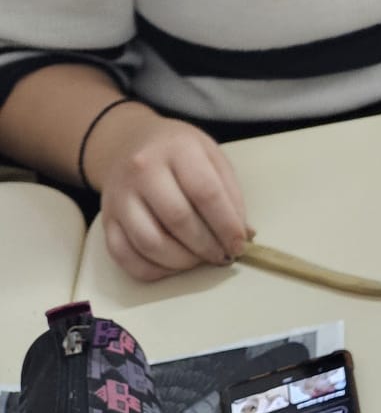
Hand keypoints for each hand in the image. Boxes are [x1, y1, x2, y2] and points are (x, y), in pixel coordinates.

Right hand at [88, 106, 250, 281]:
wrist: (129, 143)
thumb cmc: (179, 151)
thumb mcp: (211, 155)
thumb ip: (229, 193)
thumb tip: (243, 235)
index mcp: (178, 149)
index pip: (206, 193)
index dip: (226, 224)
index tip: (239, 244)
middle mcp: (143, 171)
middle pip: (178, 219)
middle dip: (206, 246)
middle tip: (222, 256)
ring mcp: (120, 197)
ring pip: (150, 243)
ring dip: (181, 261)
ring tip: (200, 260)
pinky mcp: (106, 220)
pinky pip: (124, 256)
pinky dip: (152, 269)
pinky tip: (173, 266)